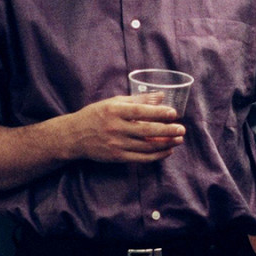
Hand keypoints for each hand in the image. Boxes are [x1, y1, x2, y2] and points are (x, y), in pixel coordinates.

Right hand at [64, 96, 185, 162]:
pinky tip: (167, 151)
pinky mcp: (117, 157)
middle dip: (167, 131)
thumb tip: (162, 96)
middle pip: (146, 131)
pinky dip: (156, 156)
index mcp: (114, 111)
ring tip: (179, 140)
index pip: (140, 111)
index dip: (158, 113)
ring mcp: (115, 144)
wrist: (74, 136)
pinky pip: (141, 158)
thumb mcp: (114, 102)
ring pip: (146, 146)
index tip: (173, 113)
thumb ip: (139, 100)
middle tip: (182, 129)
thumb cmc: (97, 115)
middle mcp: (115, 128)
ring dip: (165, 144)